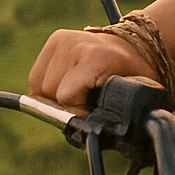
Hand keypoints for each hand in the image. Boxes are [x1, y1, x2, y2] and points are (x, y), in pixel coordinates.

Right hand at [28, 28, 157, 110]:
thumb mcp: (131, 96)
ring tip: (80, 89)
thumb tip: (89, 135)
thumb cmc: (134, 75)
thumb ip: (111, 115)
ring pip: (40, 87)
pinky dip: (47, 87)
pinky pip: (36, 77)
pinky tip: (68, 82)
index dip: (78, 110)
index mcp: (98, 58)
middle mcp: (77, 44)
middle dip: (68, 103)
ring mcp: (64, 39)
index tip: (95, 109)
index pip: (66, 96)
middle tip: (89, 98)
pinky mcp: (55, 39)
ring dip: (56, 96)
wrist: (138, 45)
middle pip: (50, 92)